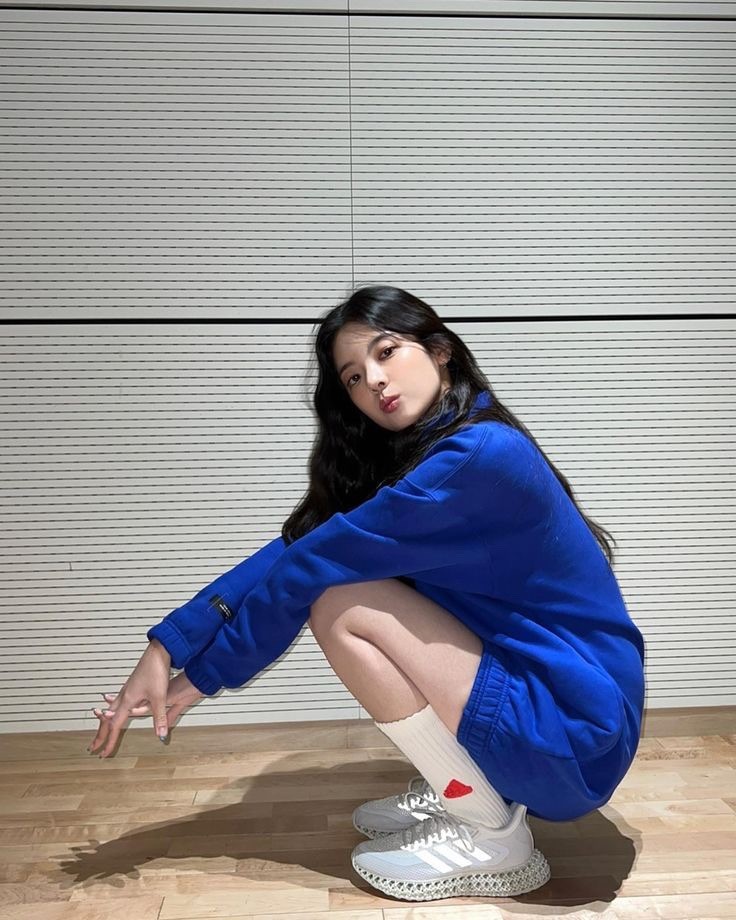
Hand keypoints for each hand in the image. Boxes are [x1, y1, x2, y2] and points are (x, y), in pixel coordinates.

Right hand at [88, 639, 172, 757]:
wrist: (159, 652)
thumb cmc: (156, 671)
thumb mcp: (159, 697)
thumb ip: (159, 717)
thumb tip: (160, 735)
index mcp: (127, 700)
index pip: (114, 726)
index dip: (109, 741)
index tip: (103, 754)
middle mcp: (124, 695)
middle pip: (107, 719)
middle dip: (100, 734)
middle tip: (92, 747)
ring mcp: (127, 689)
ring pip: (111, 710)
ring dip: (104, 722)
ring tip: (99, 730)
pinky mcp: (132, 685)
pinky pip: (117, 701)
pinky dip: (112, 710)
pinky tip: (113, 707)